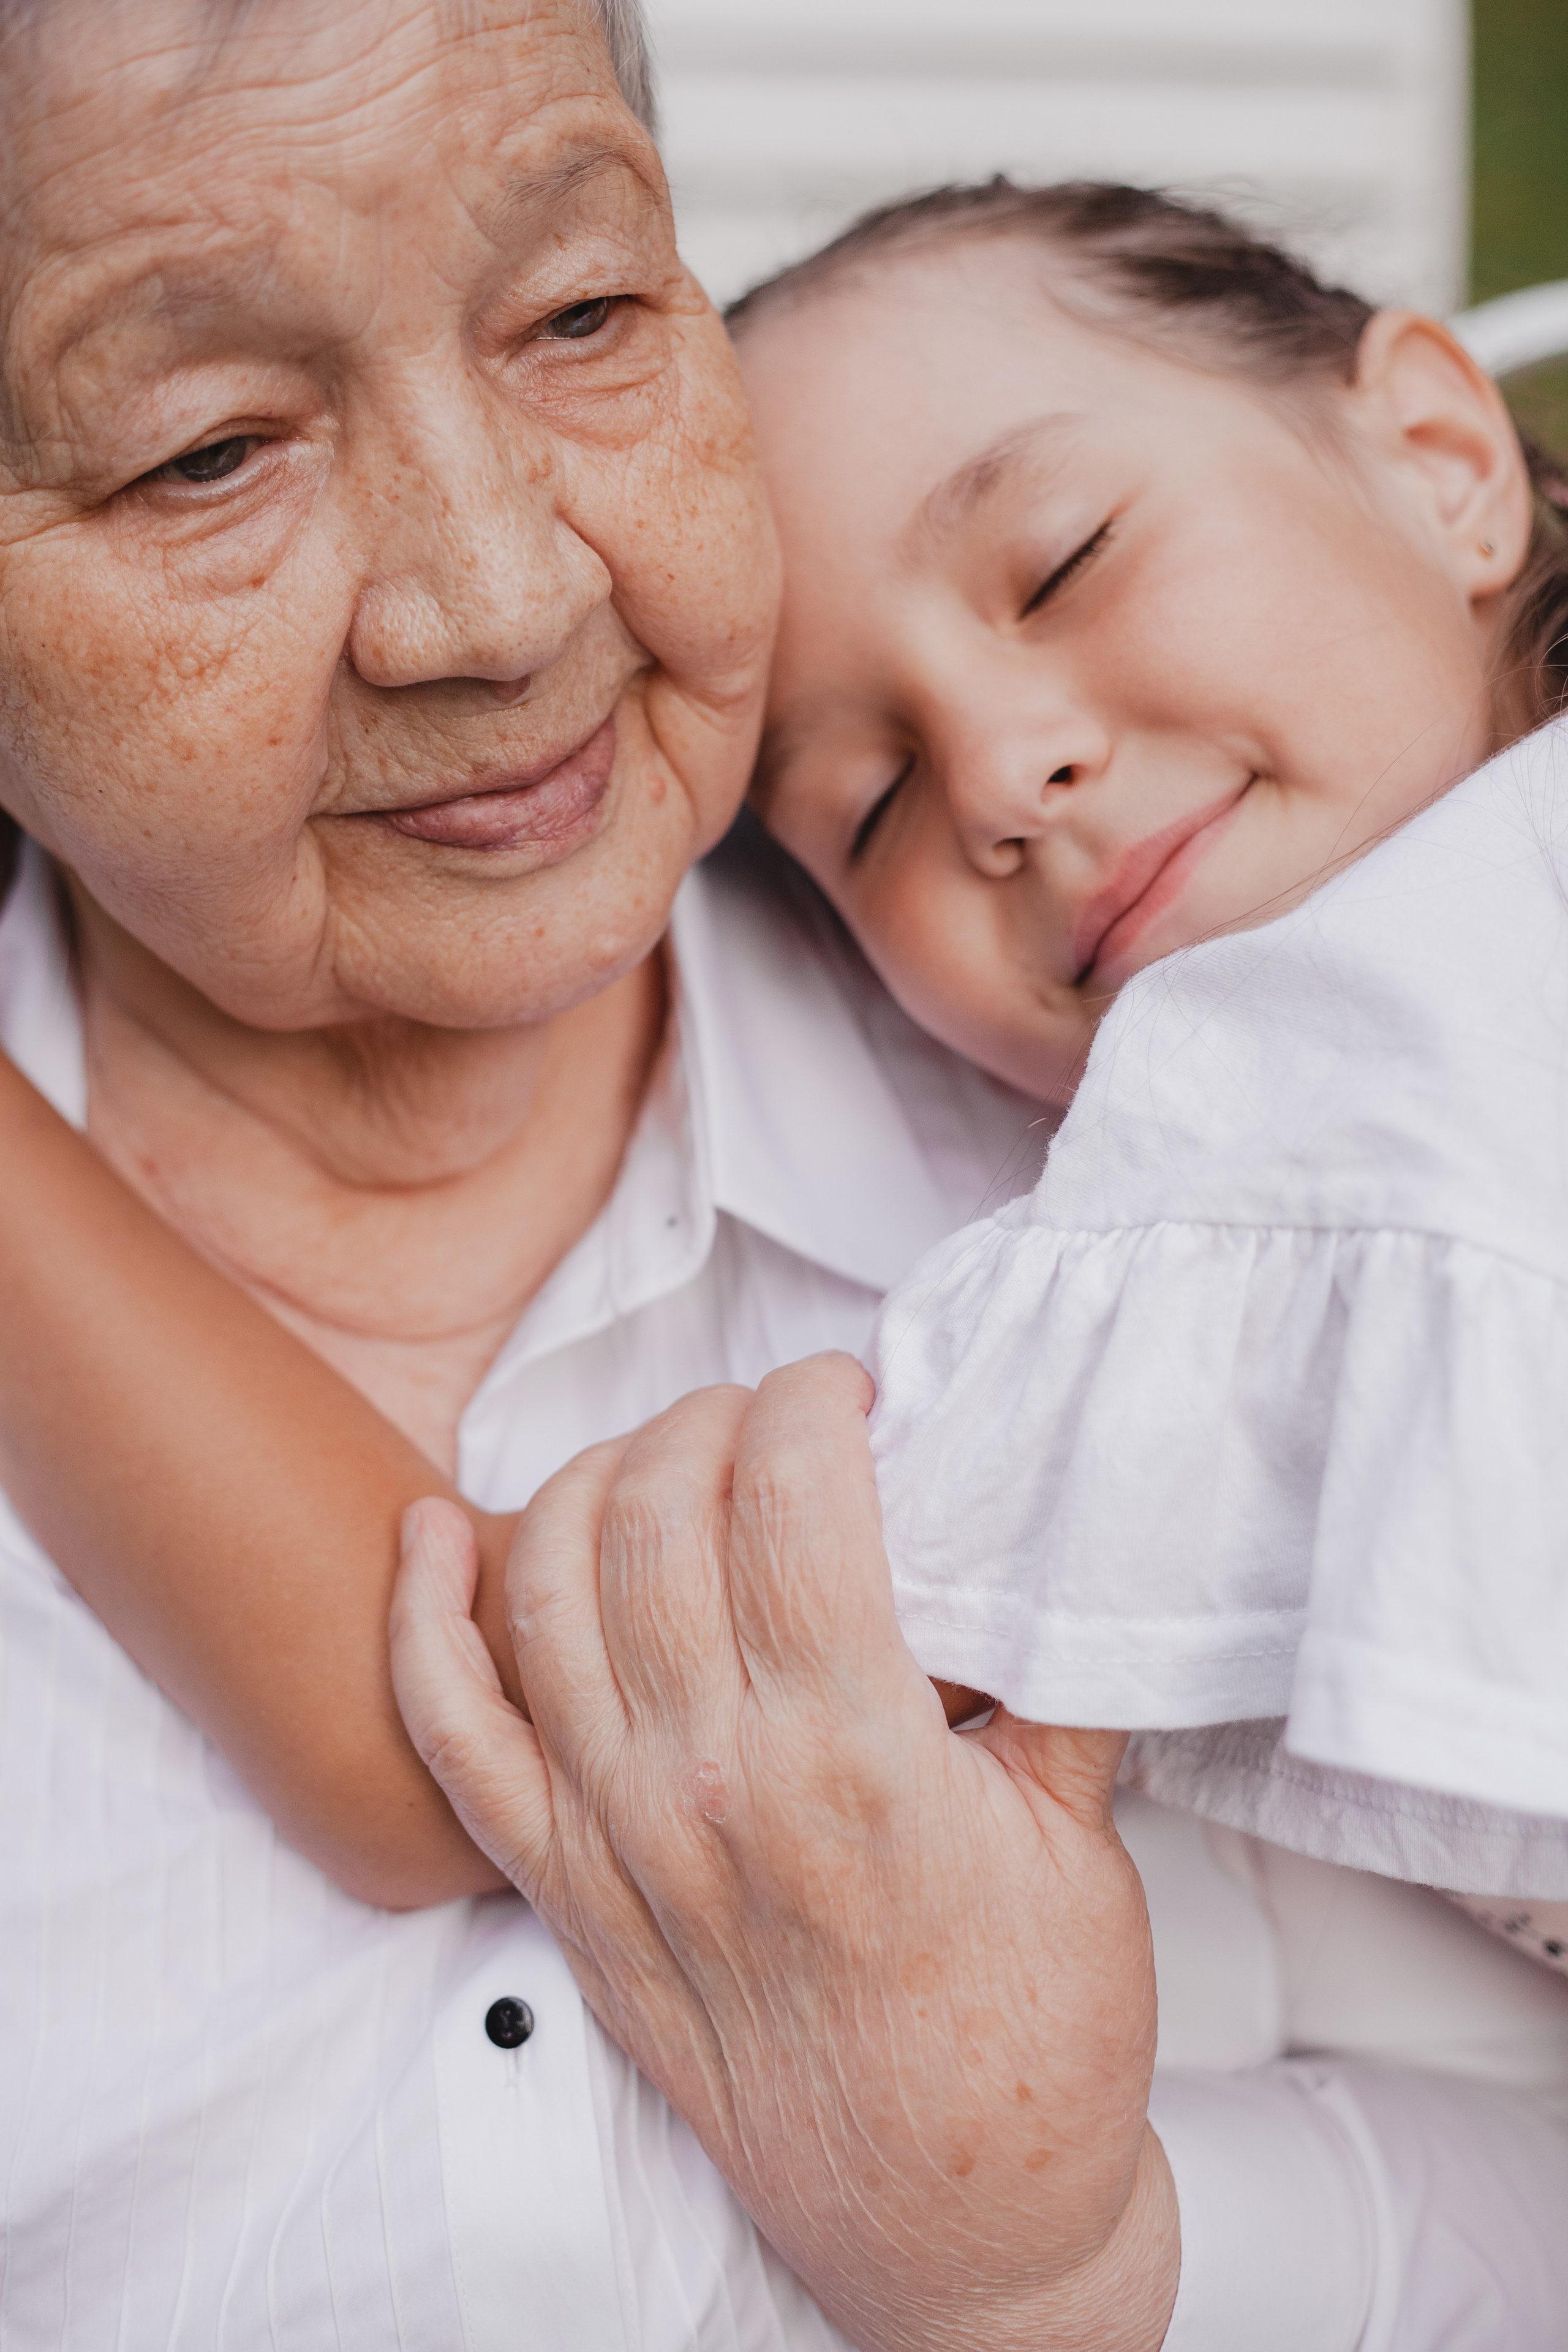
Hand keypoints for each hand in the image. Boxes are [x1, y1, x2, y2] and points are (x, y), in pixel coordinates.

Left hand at [391, 1354, 1178, 2351]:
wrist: (954, 2228)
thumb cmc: (1029, 2045)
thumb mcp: (1082, 1842)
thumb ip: (1065, 1671)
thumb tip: (1066, 1514)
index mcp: (848, 1761)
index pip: (790, 1500)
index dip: (812, 1403)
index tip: (848, 1393)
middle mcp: (707, 1786)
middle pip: (657, 1513)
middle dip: (715, 1418)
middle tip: (777, 1423)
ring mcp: (615, 1842)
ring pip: (544, 1585)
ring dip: (593, 1478)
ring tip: (668, 1460)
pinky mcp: (563, 1897)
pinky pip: (450, 1735)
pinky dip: (420, 1621)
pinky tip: (429, 1537)